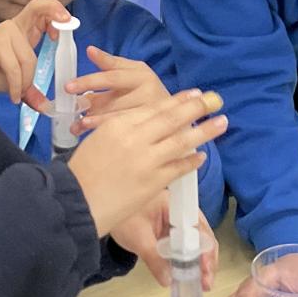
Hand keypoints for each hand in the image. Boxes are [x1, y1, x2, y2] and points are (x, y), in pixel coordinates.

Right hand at [0, 0, 68, 104]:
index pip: (41, 10)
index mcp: (21, 29)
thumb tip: (46, 107)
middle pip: (38, 9)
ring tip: (18, 94)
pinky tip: (13, 96)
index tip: (66, 24)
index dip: (55, 12)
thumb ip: (30, 88)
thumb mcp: (14, 80)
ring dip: (26, 81)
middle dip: (55, 15)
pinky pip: (15, 68)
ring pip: (29, 59)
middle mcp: (14, 27)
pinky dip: (16, 85)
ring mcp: (4, 34)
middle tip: (60, 35)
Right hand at [68, 90, 226, 238]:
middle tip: (215, 98)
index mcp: (118, 124)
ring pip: (182, 141)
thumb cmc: (81, 172)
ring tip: (222, 122)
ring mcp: (147, 161)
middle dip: (196, 107)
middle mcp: (136, 138)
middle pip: (172, 118)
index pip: (154, 108)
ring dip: (205, 131)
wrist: (75, 203)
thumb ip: (123, 129)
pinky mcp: (154, 182)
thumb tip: (150, 125)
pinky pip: (179, 168)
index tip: (194, 93)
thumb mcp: (98, 140)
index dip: (177, 100)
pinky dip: (192, 161)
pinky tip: (202, 156)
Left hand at [71, 47, 172, 128]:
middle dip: (87, 106)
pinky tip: (91, 133)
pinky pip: (122, 131)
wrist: (179, 112)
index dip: (89, 81)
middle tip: (69, 110)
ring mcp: (151, 113)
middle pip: (111, 100)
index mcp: (142, 74)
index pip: (112, 77)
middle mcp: (149, 92)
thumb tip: (90, 50)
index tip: (68, 87)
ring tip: (76, 125)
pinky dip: (104, 131)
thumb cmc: (147, 90)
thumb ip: (110, 63)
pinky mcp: (151, 130)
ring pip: (115, 118)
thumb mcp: (133, 72)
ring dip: (92, 121)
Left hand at [110, 194, 216, 289]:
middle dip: (207, 260)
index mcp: (176, 206)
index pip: (200, 228)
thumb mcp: (138, 238)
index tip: (206, 268)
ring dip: (198, 262)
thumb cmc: (121, 216)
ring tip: (201, 282)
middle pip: (202, 236)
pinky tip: (187, 274)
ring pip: (194, 243)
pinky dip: (186, 261)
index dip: (206, 249)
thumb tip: (167, 280)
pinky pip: (182, 247)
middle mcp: (180, 212)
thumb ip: (154, 259)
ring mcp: (175, 223)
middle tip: (206, 282)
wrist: (100, 209)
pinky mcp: (168, 232)